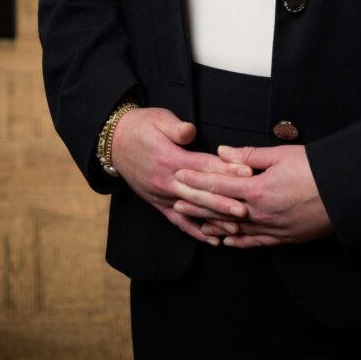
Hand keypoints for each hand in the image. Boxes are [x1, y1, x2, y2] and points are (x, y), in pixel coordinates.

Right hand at [111, 108, 252, 245]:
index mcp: (170, 159)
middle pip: (200, 193)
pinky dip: (195, 232)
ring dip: (214, 220)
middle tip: (246, 209)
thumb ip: (175, 127)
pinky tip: (213, 240)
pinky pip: (178, 221)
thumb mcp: (158, 119)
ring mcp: (162, 195)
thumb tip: (190, 131)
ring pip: (192, 211)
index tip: (247, 173)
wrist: (114, 142)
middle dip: (224, 202)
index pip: (203, 166)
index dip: (225, 170)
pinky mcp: (158, 203)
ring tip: (236, 228)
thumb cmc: (141, 126)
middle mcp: (167, 181)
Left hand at [173, 144, 333, 247]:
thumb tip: (223, 153)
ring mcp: (271, 228)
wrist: (347, 193)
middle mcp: (260, 213)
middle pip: (219, 209)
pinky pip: (254, 243)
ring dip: (210, 223)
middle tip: (174, 198)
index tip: (179, 175)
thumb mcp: (282, 155)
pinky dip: (237, 242)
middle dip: (195, 202)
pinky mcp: (284, 238)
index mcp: (257, 190)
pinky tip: (226, 241)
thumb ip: (250, 156)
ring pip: (233, 228)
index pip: (218, 185)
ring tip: (191, 219)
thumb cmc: (317, 169)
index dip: (196, 180)